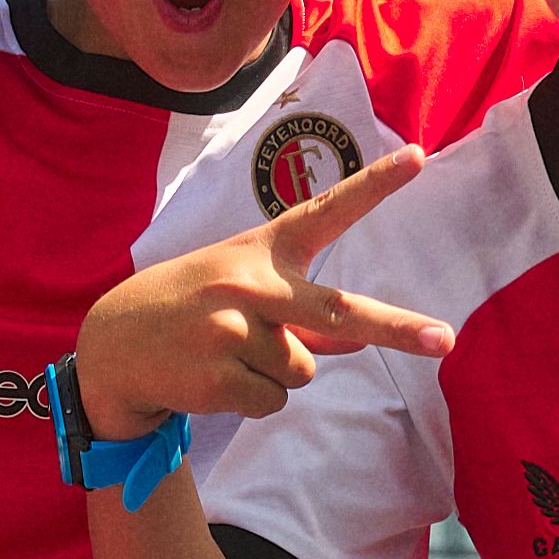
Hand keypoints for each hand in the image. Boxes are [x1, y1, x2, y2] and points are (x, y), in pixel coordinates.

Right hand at [71, 151, 448, 432]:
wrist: (113, 346)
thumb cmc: (191, 311)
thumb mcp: (244, 295)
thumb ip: (304, 317)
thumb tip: (359, 342)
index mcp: (262, 250)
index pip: (326, 212)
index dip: (374, 186)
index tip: (420, 156)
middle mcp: (251, 282)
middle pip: (339, 310)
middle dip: (395, 328)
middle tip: (445, 341)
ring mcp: (234, 328)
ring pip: (301, 371)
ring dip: (274, 375)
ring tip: (227, 356)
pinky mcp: (219, 374)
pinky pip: (273, 402)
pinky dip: (251, 400)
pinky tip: (213, 378)